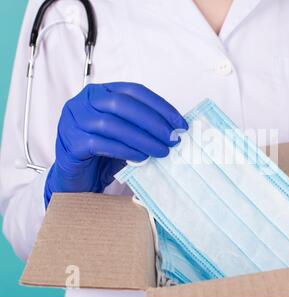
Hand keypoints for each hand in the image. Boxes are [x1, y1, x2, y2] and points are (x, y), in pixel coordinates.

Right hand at [44, 82, 187, 207]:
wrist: (76, 176)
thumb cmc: (103, 152)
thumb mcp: (124, 132)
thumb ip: (142, 125)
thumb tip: (175, 128)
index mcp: (100, 92)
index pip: (134, 91)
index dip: (160, 106)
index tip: (180, 123)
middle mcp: (84, 101)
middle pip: (122, 104)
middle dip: (153, 122)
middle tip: (173, 138)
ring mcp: (74, 121)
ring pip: (112, 124)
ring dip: (143, 138)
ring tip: (161, 151)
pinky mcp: (72, 143)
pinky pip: (102, 144)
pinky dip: (126, 150)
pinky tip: (141, 157)